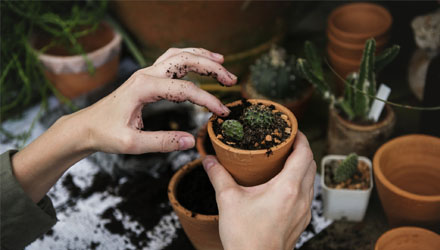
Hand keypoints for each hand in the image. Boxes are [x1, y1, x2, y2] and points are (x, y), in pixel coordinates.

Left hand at [69, 47, 236, 153]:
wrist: (86, 127)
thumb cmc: (105, 134)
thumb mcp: (132, 144)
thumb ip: (163, 142)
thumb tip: (191, 141)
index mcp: (143, 88)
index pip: (185, 89)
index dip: (208, 100)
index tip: (222, 113)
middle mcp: (146, 74)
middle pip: (185, 60)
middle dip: (211, 67)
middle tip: (231, 79)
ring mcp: (146, 73)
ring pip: (179, 55)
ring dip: (202, 57)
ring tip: (222, 62)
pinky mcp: (146, 78)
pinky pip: (171, 60)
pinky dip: (189, 58)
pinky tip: (199, 63)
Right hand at [202, 132, 315, 249]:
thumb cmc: (245, 237)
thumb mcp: (228, 200)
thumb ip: (218, 176)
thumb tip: (209, 160)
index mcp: (287, 188)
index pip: (304, 154)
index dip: (300, 138)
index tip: (292, 130)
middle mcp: (301, 198)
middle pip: (310, 164)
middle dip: (301, 149)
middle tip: (285, 142)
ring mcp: (304, 211)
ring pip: (311, 179)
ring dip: (302, 166)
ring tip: (284, 160)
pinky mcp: (301, 221)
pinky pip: (307, 194)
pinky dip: (300, 182)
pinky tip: (283, 184)